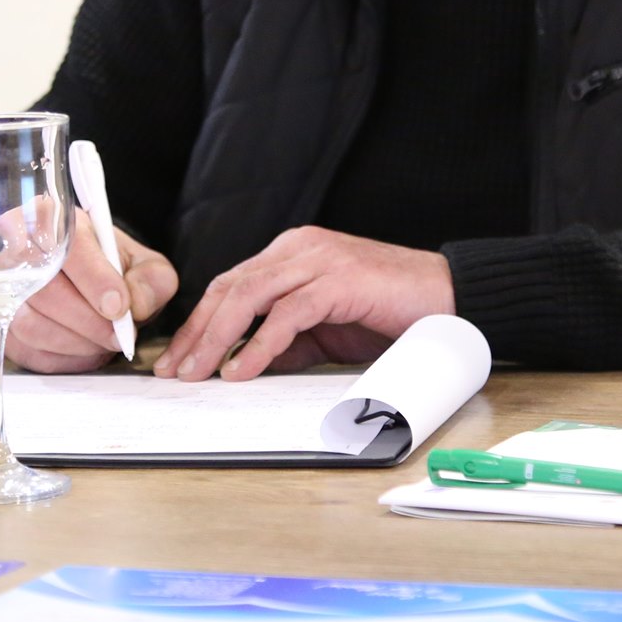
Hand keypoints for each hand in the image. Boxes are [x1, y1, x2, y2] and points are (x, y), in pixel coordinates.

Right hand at [3, 210, 177, 373]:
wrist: (87, 285)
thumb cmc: (111, 269)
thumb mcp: (144, 265)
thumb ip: (151, 280)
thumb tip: (134, 304)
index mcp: (55, 218)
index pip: (68, 246)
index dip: (95, 280)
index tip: (119, 307)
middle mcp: (20, 249)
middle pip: (46, 290)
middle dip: (89, 321)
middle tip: (118, 335)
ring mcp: (4, 289)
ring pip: (33, 325)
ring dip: (77, 343)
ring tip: (105, 342)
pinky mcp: (2, 325)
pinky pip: (28, 351)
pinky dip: (63, 358)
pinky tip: (85, 350)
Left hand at [154, 226, 453, 381]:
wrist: (447, 298)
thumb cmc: (390, 312)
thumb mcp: (325, 329)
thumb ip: (287, 340)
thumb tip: (243, 365)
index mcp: (293, 252)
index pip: (231, 284)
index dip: (199, 322)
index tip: (177, 358)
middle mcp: (300, 247)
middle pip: (230, 287)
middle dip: (196, 332)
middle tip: (174, 371)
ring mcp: (319, 260)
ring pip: (249, 296)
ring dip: (216, 339)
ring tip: (197, 374)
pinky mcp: (338, 280)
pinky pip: (286, 314)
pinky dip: (258, 345)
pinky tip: (240, 370)